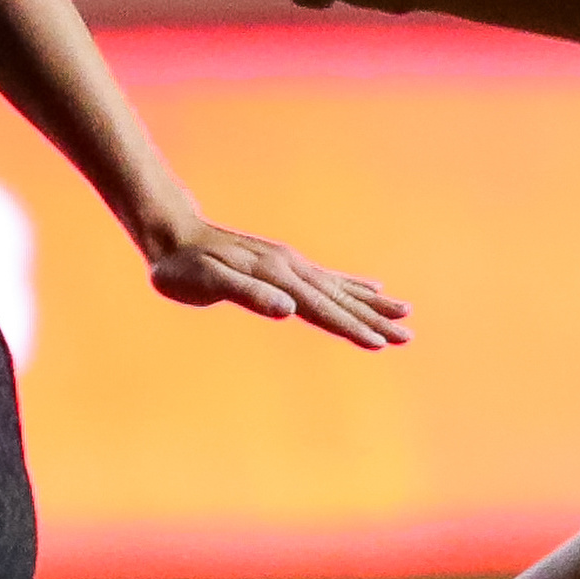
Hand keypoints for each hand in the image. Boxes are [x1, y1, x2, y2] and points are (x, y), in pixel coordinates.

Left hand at [146, 218, 411, 349]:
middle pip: (340, 300)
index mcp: (277, 277)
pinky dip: (353, 285)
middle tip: (408, 337)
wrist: (172, 234)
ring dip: (372, 304)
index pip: (321, 309)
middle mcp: (291, 268)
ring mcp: (290, 264)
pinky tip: (373, 287)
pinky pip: (328, 278)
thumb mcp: (207, 282)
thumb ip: (248, 294)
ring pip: (340, 288)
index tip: (379, 344)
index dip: (351, 328)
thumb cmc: (183, 267)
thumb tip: (287, 309)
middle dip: (374, 320)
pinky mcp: (285, 264)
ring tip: (405, 313)